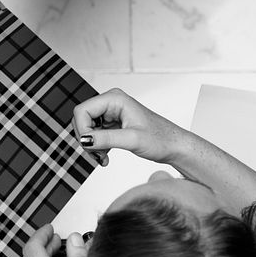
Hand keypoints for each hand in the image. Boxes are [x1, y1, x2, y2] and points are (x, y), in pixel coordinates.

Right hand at [72, 89, 189, 167]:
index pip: (82, 110)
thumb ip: (106, 139)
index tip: (91, 147)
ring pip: (86, 129)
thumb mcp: (132, 140)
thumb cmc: (160, 138)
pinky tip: (105, 157)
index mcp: (115, 98)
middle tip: (98, 155)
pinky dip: (97, 148)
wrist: (173, 146)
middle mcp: (111, 103)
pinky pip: (94, 135)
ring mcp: (111, 113)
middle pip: (82, 119)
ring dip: (92, 146)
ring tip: (103, 158)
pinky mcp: (112, 124)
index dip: (82, 130)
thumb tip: (85, 140)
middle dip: (86, 140)